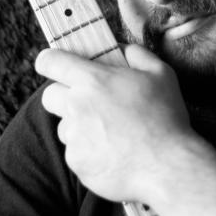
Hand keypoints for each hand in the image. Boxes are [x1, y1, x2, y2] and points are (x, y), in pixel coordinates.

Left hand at [35, 44, 195, 202]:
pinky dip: (89, 154)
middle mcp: (76, 106)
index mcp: (93, 80)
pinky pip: (75, 153)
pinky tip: (114, 155)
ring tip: (111, 135)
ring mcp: (74, 137)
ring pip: (64, 127)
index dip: (49, 61)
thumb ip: (138, 55)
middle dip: (63, 97)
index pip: (50, 62)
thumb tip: (124, 49)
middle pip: (49, 96)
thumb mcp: (161, 74)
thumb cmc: (166, 117)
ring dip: (79, 128)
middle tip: (89, 104)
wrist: (167, 166)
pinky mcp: (76, 162)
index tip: (55, 65)